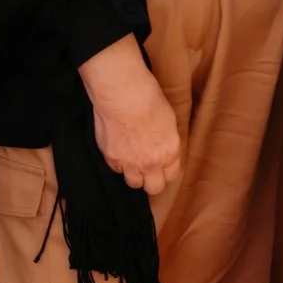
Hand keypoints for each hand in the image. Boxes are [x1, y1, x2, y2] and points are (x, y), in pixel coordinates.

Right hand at [76, 37, 179, 196]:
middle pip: (153, 187)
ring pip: (133, 183)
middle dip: (151, 180)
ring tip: (131, 160)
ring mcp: (130, 163)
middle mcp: (151, 163)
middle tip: (147, 169)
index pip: (171, 176)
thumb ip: (167, 142)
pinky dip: (117, 162)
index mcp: (170, 152)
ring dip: (133, 174)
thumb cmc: (148, 98)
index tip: (161, 165)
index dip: (165, 170)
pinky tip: (118, 148)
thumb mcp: (169, 121)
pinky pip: (116, 169)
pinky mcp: (111, 158)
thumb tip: (162, 149)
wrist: (122, 94)